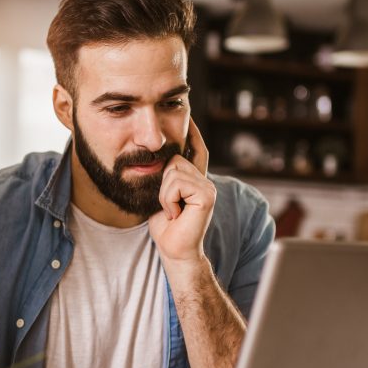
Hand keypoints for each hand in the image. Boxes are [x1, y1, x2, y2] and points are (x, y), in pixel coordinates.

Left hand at [148, 118, 215, 265]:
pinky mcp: (206, 195)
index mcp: (196, 179)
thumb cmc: (166, 227)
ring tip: (172, 211)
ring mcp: (208, 187)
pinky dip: (169, 199)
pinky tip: (176, 214)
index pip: (196, 149)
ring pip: (173, 170)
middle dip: (163, 183)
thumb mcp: (161, 196)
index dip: (193, 133)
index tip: (189, 117)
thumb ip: (166, 178)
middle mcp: (205, 180)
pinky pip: (176, 183)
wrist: (174, 250)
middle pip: (174, 159)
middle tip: (168, 206)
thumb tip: (159, 158)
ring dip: (164, 194)